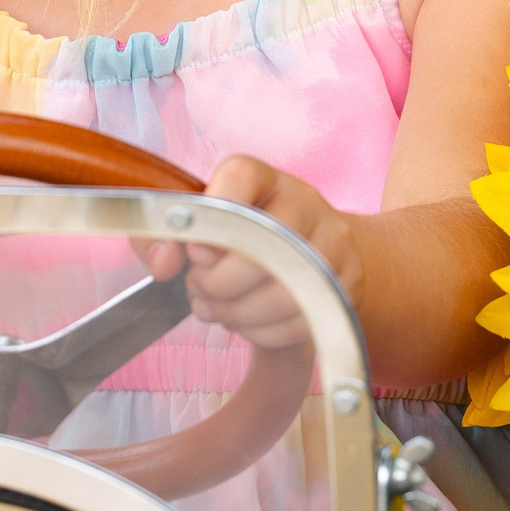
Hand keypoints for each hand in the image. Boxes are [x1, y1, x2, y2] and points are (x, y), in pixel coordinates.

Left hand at [145, 156, 363, 350]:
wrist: (306, 252)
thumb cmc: (238, 239)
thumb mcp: (196, 227)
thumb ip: (161, 236)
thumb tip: (162, 261)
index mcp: (262, 177)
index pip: (241, 177)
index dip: (211, 217)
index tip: (194, 250)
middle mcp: (305, 200)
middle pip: (263, 247)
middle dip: (218, 283)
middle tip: (200, 288)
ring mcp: (333, 241)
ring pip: (283, 293)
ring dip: (238, 314)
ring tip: (219, 308)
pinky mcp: (348, 281)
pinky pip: (302, 321)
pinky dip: (264, 332)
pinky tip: (248, 321)